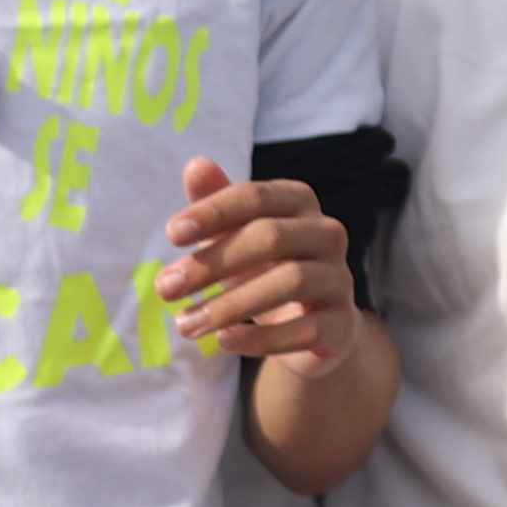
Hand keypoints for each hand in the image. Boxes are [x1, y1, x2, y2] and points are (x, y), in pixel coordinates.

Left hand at [162, 159, 357, 368]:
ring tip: (185, 324)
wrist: (312, 326)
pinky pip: (306, 328)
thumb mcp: (235, 236)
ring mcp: (339, 278)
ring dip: (229, 305)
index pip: (255, 197)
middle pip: (271, 237)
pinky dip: (262, 337)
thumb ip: (216, 205)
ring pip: (290, 281)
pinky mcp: (342, 323)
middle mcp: (327, 233)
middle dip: (211, 264)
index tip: (171, 234)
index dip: (214, 212)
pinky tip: (224, 341)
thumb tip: (195, 165)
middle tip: (163, 289)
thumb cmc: (264, 268)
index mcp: (299, 202)